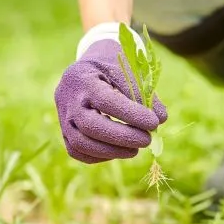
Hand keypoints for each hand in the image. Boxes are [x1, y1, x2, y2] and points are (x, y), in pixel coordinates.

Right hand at [54, 39, 167, 163]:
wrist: (88, 68)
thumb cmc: (112, 68)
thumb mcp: (128, 71)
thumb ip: (144, 94)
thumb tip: (161, 119)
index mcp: (83, 78)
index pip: (106, 101)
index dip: (131, 115)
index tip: (154, 123)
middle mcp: (67, 99)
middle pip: (90, 126)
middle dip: (121, 137)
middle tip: (147, 140)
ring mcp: (62, 117)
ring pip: (81, 143)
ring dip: (112, 151)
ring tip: (135, 149)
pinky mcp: (63, 131)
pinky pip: (77, 151)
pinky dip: (99, 156)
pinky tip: (119, 151)